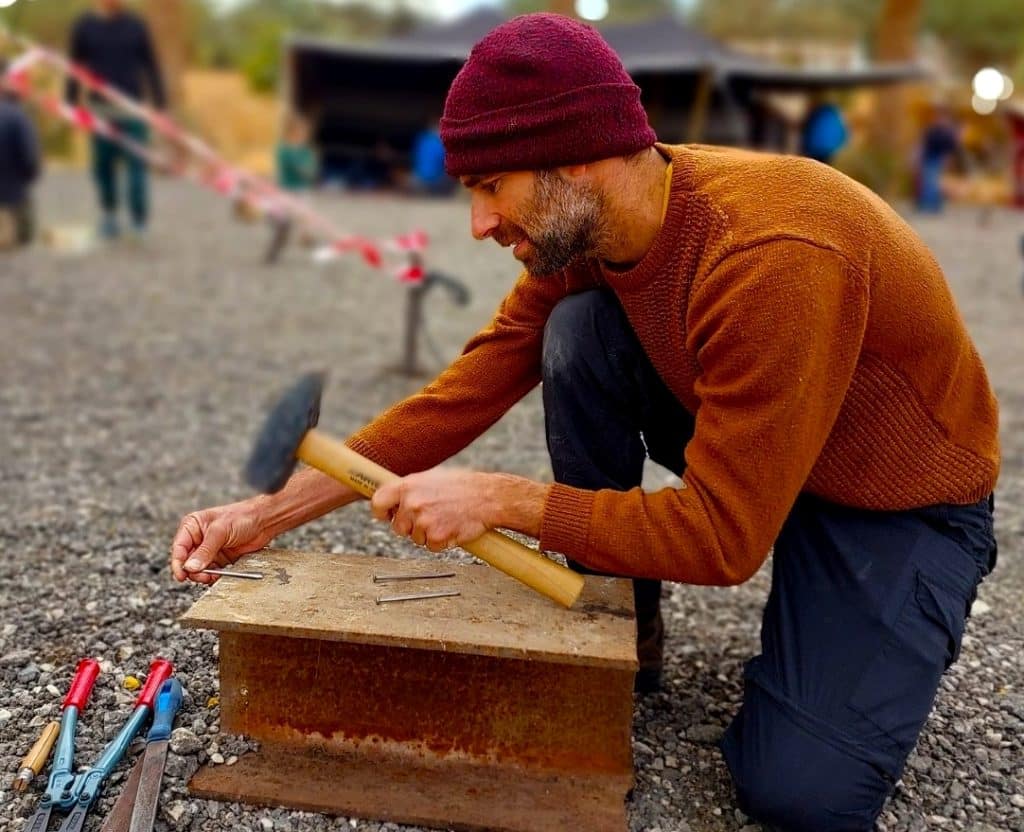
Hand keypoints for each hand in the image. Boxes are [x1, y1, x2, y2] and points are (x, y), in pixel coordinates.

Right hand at [169, 499, 273, 583]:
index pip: (179, 547)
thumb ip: (205, 551)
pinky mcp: (221, 558)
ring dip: (203, 575)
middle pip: (187, 561)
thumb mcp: (220, 532)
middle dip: (193, 571)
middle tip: (202, 576)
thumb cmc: (242, 516)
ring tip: (212, 576)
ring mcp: (210, 549)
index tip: (181, 575)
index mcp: (193, 526)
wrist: (264, 521)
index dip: (178, 563)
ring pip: (199, 569)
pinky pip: (212, 571)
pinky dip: (214, 576)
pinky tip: (219, 575)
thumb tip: (190, 567)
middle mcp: (199, 538)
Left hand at [370, 468, 491, 552]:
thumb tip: (396, 498)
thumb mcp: (432, 477)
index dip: (380, 512)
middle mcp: (412, 503)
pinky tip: (452, 527)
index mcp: (408, 485)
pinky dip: (441, 541)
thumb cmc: (464, 486)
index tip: (386, 515)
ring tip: (446, 518)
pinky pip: (431, 546)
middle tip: (429, 517)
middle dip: (410, 526)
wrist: (489, 497)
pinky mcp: (436, 537)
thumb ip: (412, 489)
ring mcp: (423, 522)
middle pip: (397, 527)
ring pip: (415, 538)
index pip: (377, 502)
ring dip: (428, 533)